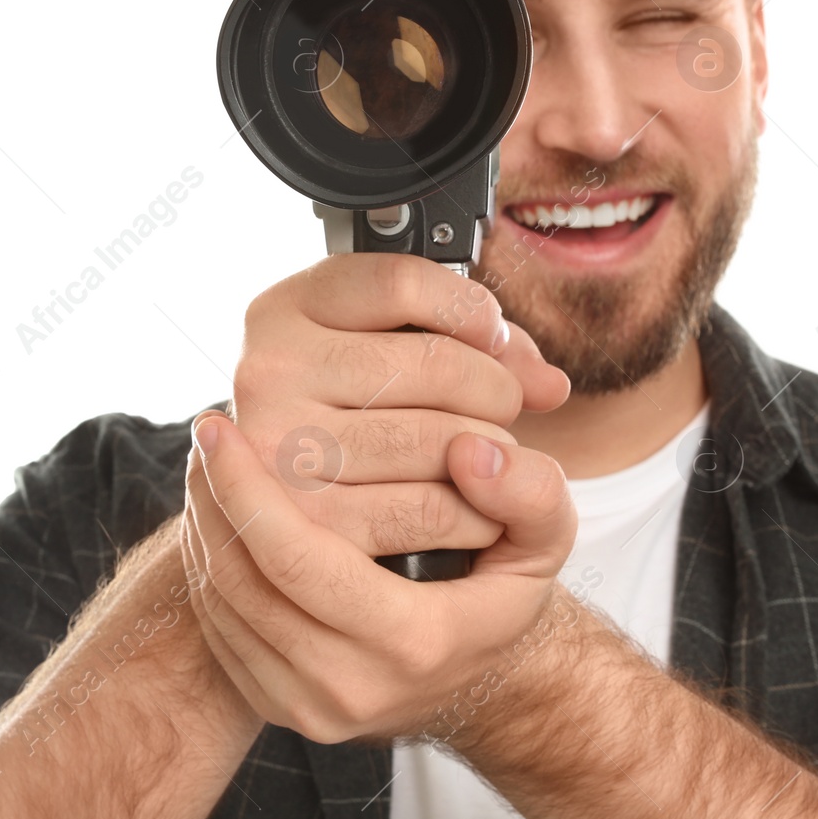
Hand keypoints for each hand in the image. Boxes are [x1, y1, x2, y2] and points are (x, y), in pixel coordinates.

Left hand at [180, 408, 577, 744]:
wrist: (481, 676)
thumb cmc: (508, 588)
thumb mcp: (546, 540)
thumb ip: (530, 492)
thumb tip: (472, 449)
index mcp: (413, 644)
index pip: (298, 562)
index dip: (248, 489)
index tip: (220, 427)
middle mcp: (350, 689)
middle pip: (243, 584)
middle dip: (213, 498)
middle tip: (206, 431)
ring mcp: (306, 708)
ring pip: (221, 606)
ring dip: (203, 525)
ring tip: (207, 460)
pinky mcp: (276, 707)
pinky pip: (219, 629)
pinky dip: (208, 563)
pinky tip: (220, 509)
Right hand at [224, 252, 568, 560]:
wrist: (288, 535)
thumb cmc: (356, 422)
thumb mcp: (396, 355)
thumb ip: (481, 351)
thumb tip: (550, 385)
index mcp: (286, 309)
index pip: (402, 282)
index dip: (470, 307)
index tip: (490, 335)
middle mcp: (267, 372)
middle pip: (438, 365)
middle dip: (497, 391)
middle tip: (499, 411)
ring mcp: (276, 449)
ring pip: (438, 440)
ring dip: (491, 454)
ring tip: (487, 459)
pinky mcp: (302, 525)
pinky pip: (427, 509)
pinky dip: (474, 514)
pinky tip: (473, 508)